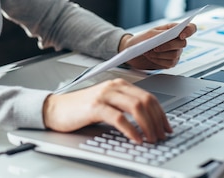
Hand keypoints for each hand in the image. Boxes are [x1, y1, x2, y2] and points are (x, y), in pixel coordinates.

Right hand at [43, 79, 170, 142]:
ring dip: (148, 125)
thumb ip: (125, 107)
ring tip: (151, 138)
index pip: (148, 97)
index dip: (161, 114)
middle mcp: (114, 87)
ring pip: (136, 107)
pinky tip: (136, 139)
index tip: (167, 127)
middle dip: (157, 121)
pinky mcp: (95, 107)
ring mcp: (104, 95)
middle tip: (161, 136)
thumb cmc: (81, 109)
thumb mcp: (107, 104)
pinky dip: (131, 130)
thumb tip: (148, 122)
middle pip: (145, 101)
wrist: (56, 109)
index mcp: (119, 85)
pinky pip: (120, 118)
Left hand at [118, 23, 196, 69]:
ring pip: (175, 55)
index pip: (190, 28)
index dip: (189, 31)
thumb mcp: (149, 34)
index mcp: (172, 29)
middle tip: (155, 47)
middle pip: (183, 43)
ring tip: (149, 52)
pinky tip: (151, 57)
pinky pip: (170, 63)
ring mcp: (174, 52)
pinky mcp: (170, 62)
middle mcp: (176, 40)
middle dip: (168, 46)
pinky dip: (159, 61)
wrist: (132, 51)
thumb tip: (170, 34)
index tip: (181, 36)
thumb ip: (161, 33)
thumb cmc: (140, 39)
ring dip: (160, 54)